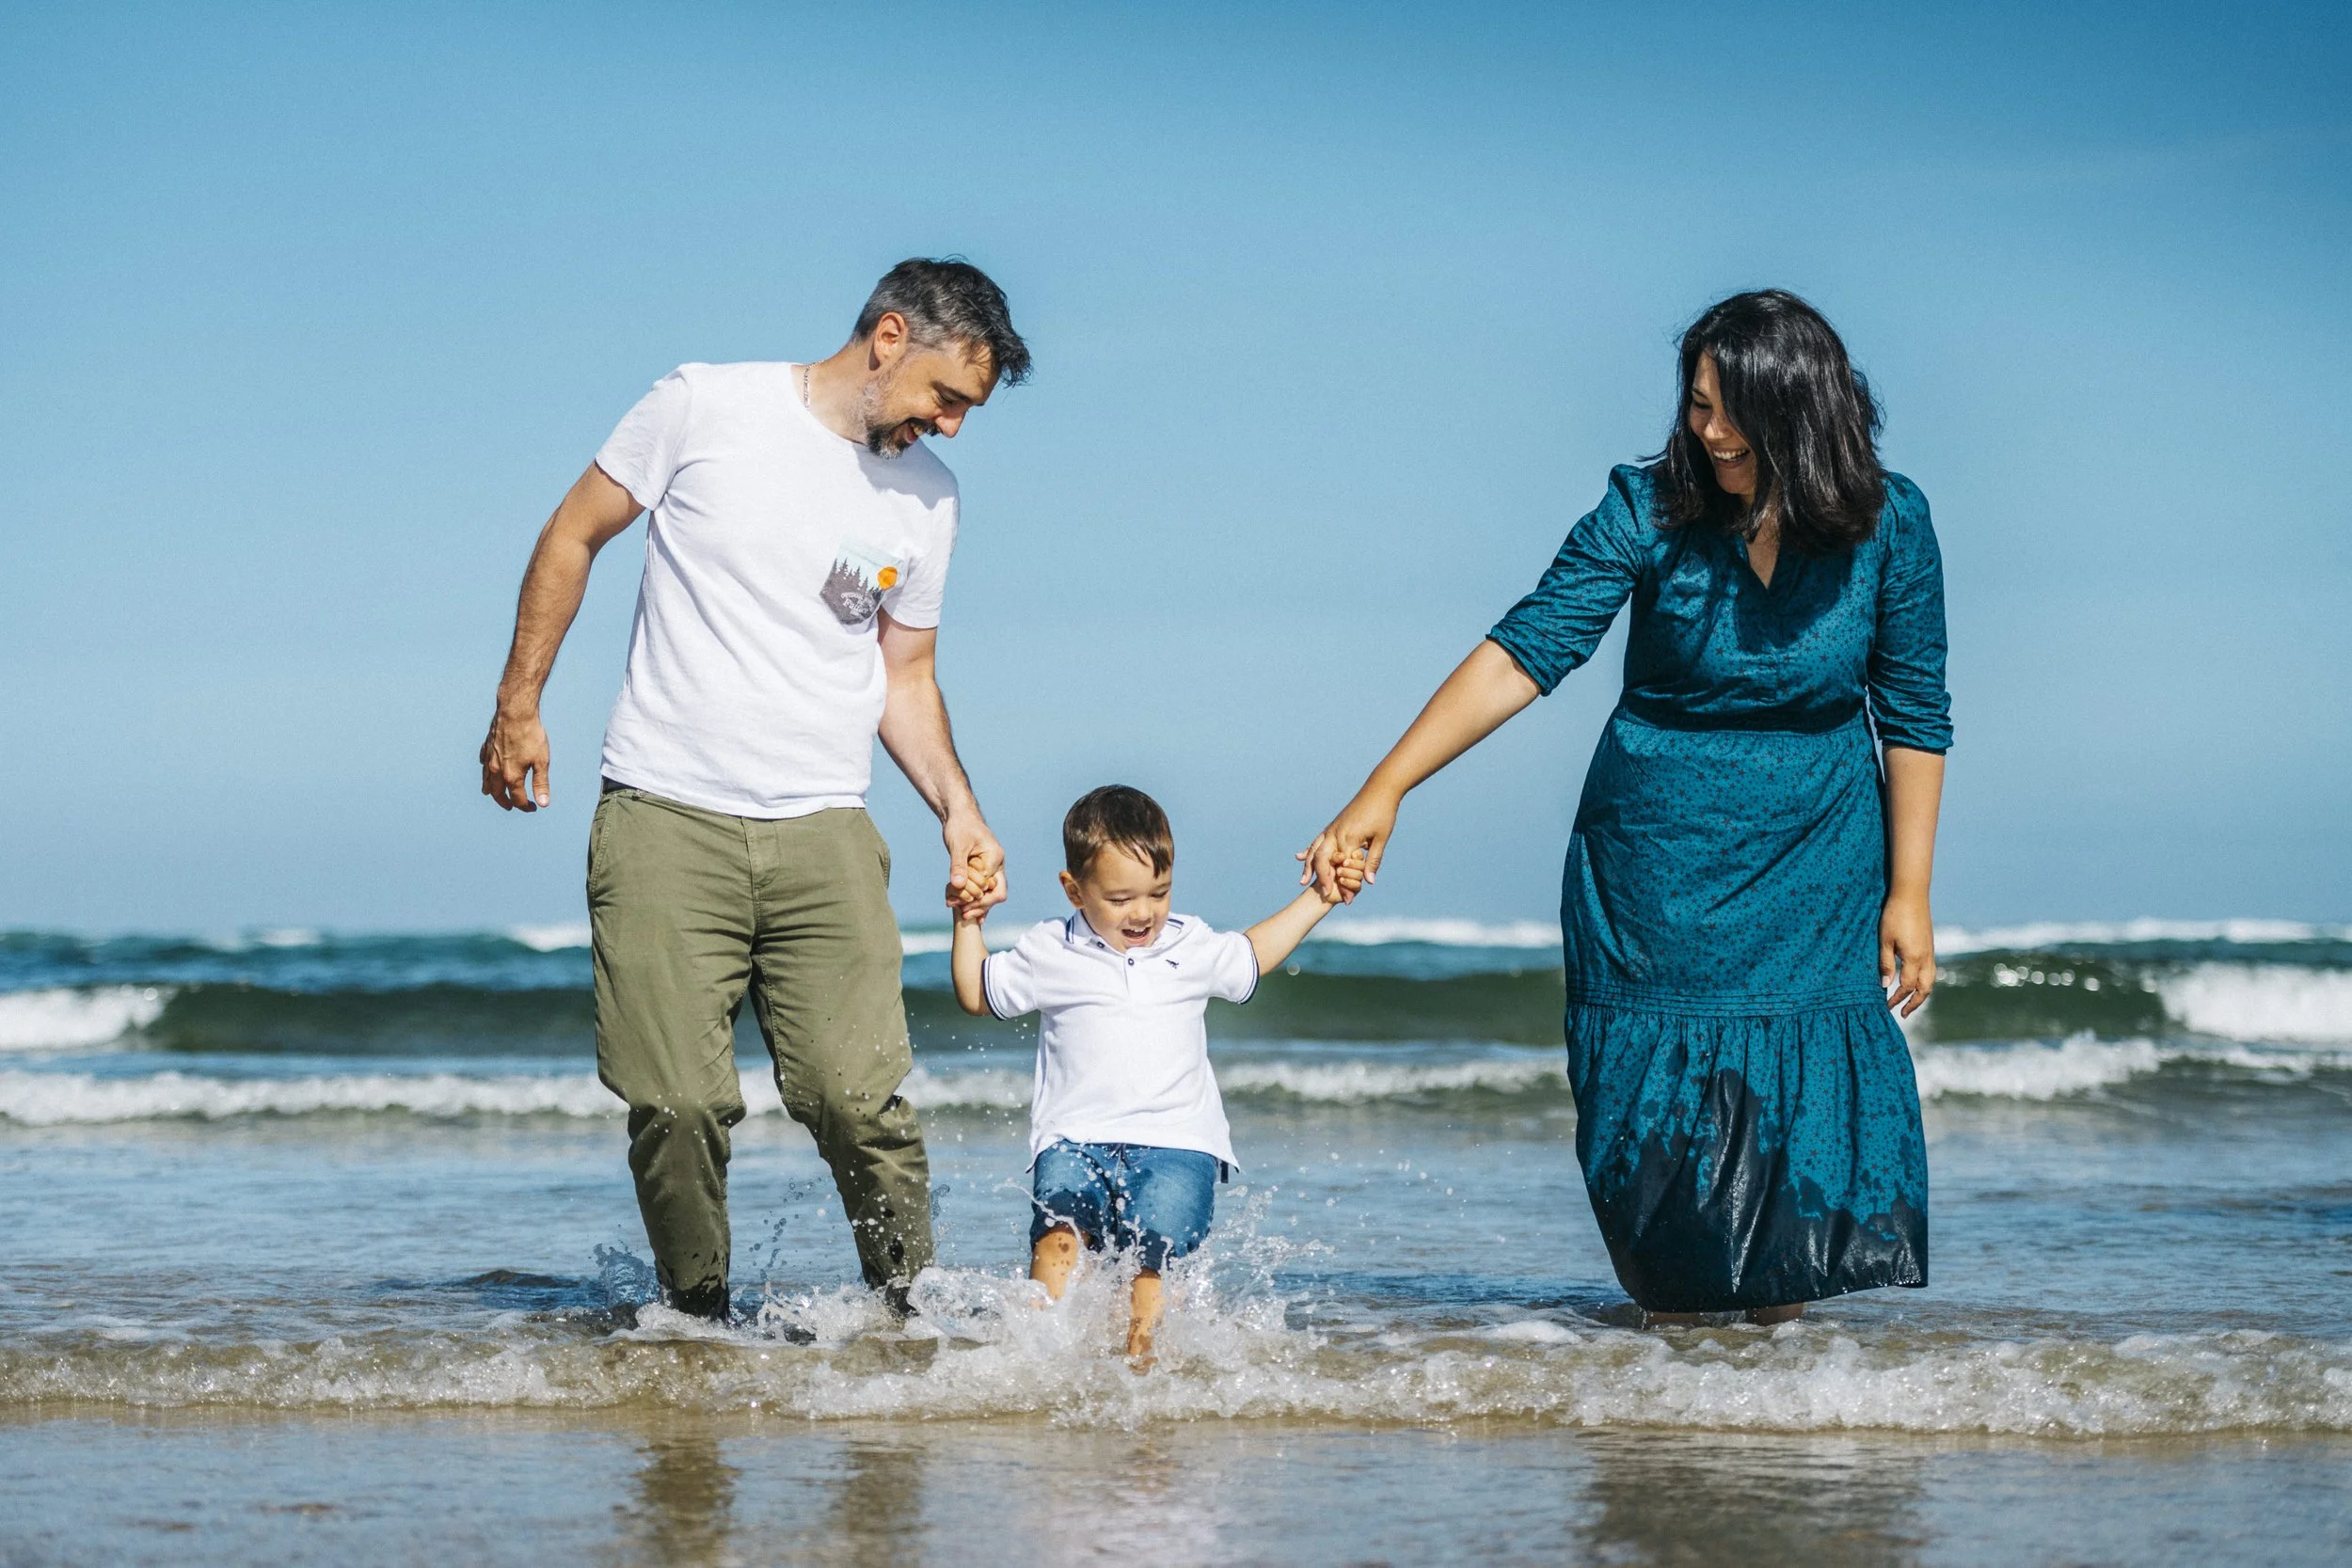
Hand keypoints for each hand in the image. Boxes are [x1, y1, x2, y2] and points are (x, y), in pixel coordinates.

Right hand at [480, 706, 551, 810]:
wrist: (515, 712)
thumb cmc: (530, 735)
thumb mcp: (541, 761)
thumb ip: (541, 784)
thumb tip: (543, 803)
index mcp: (511, 776)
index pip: (517, 799)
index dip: (525, 806)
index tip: (533, 807)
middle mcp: (496, 770)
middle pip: (498, 793)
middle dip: (505, 802)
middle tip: (511, 806)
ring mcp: (489, 758)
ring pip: (487, 780)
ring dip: (491, 789)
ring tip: (492, 794)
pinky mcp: (487, 746)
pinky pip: (483, 763)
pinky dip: (485, 770)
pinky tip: (487, 769)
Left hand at [943, 815, 1006, 916]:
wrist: (959, 815)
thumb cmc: (960, 826)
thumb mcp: (957, 845)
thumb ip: (958, 865)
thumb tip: (958, 886)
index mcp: (995, 858)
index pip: (991, 886)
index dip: (976, 898)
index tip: (959, 904)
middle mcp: (997, 865)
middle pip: (996, 893)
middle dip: (980, 905)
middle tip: (962, 914)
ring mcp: (992, 868)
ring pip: (991, 894)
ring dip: (977, 904)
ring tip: (961, 914)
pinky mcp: (983, 870)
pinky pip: (984, 889)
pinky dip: (977, 901)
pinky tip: (969, 913)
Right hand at [1298, 791, 1398, 903]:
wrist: (1379, 788)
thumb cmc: (1383, 813)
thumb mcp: (1381, 838)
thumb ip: (1373, 860)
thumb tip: (1369, 882)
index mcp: (1348, 838)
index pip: (1341, 867)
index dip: (1344, 885)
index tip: (1348, 900)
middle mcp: (1335, 833)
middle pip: (1321, 860)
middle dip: (1321, 878)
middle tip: (1324, 894)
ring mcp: (1331, 828)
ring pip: (1315, 850)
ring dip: (1308, 866)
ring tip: (1302, 881)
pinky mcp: (1332, 825)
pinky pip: (1317, 841)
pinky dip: (1308, 850)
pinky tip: (1300, 857)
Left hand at [1318, 847, 1368, 905]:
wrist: (1320, 886)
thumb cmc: (1321, 870)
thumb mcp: (1324, 859)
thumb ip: (1334, 856)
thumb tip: (1342, 857)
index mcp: (1350, 858)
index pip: (1359, 855)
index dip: (1357, 855)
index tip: (1350, 855)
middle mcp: (1354, 869)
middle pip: (1362, 865)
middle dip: (1352, 864)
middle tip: (1343, 864)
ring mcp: (1355, 880)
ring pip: (1360, 875)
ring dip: (1348, 873)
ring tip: (1338, 873)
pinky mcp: (1354, 890)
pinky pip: (1357, 885)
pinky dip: (1348, 883)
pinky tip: (1341, 881)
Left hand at [1880, 892, 1936, 1017]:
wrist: (1912, 894)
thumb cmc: (1894, 915)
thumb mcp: (1884, 940)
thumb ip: (1886, 963)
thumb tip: (1885, 986)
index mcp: (1914, 958)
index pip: (1907, 987)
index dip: (1897, 999)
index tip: (1887, 1007)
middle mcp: (1926, 958)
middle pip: (1924, 989)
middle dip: (1914, 1003)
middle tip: (1903, 1014)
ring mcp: (1930, 951)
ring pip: (1931, 980)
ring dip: (1922, 994)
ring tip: (1911, 1002)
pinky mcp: (1930, 945)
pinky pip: (1931, 970)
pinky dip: (1925, 982)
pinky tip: (1916, 982)